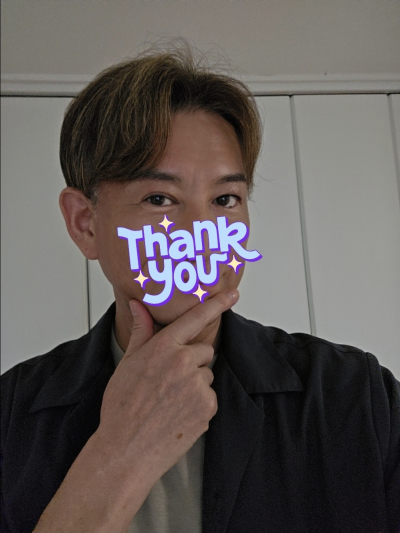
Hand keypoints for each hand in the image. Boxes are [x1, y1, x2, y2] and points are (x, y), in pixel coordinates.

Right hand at [33, 288, 238, 532]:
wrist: (125, 449)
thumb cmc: (122, 407)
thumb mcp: (128, 363)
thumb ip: (141, 332)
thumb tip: (137, 305)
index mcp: (163, 347)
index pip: (195, 318)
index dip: (216, 304)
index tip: (232, 294)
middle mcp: (183, 362)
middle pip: (203, 350)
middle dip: (192, 361)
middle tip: (169, 380)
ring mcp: (197, 385)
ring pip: (206, 374)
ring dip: (195, 383)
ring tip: (170, 400)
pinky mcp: (207, 407)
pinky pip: (209, 396)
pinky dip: (199, 403)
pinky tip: (178, 413)